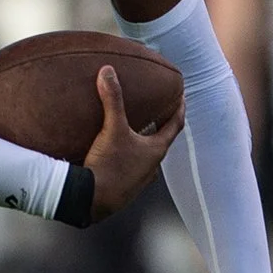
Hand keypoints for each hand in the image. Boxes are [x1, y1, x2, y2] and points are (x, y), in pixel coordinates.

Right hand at [82, 66, 185, 221]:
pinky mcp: (122, 188)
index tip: (181, 96)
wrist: (92, 201)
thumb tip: (108, 71)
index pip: (175, 124)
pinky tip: (110, 153)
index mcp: (156, 150)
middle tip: (155, 110)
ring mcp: (138, 179)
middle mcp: (151, 165)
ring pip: (144, 156)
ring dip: (141, 142)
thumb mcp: (111, 129)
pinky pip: (128, 167)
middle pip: (160, 140)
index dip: (178, 108)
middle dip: (158, 124)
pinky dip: (125, 156)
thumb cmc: (109, 167)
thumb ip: (112, 100)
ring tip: (130, 129)